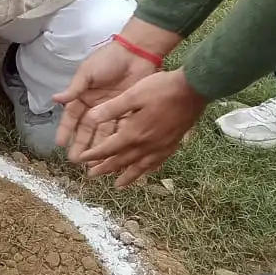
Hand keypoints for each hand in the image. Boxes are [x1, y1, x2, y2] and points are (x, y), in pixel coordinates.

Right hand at [53, 38, 161, 156]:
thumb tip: (54, 99)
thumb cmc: (108, 60)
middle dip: (81, 144)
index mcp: (83, 96)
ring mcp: (112, 111)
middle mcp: (96, 106)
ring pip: (102, 133)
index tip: (60, 144)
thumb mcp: (87, 73)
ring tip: (92, 162)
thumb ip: (74, 89)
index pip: (72, 117)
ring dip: (97, 147)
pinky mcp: (127, 113)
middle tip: (76, 160)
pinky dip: (116, 141)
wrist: (136, 53)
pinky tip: (112, 153)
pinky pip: (120, 130)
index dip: (66, 130)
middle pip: (86, 129)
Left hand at [70, 69, 207, 187]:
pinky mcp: (173, 144)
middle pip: (122, 161)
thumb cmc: (161, 88)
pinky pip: (157, 162)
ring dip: (127, 176)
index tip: (81, 160)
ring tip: (117, 185)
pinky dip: (148, 169)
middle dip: (105, 168)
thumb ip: (111, 109)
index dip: (94, 154)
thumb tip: (90, 118)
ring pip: (140, 166)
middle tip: (91, 175)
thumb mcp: (132, 95)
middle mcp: (147, 145)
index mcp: (134, 133)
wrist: (194, 89)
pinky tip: (146, 171)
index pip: (109, 148)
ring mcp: (161, 146)